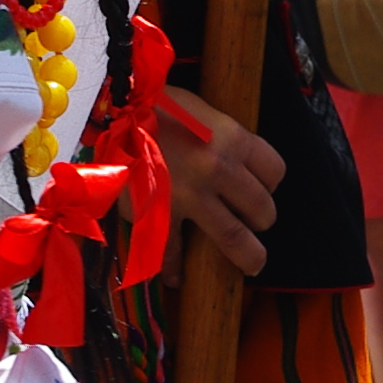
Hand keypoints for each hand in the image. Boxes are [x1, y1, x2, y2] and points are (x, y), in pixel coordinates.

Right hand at [158, 86, 283, 274]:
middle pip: (261, 208)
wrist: (108, 114)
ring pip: (235, 237)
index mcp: (232, 139)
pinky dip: (176, 269)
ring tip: (251, 264)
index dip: (271, 183)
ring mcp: (191, 196)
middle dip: (262, 220)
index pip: (274, 170)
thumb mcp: (198, 110)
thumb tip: (233, 158)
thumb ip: (221, 136)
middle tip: (257, 224)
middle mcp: (219, 169)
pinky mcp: (161, 216)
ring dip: (247, 255)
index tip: (264, 188)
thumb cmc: (153, 105)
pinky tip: (177, 277)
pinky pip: (175, 252)